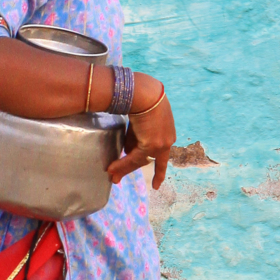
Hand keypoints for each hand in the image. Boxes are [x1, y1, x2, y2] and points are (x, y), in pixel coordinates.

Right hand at [108, 74, 175, 188]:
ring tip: (111, 174)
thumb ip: (135, 139)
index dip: (158, 170)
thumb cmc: (142, 102)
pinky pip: (134, 158)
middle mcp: (167, 140)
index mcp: (167, 133)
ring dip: (124, 168)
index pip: (160, 154)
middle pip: (148, 159)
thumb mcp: (140, 123)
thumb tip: (127, 153)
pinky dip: (122, 164)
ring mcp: (161, 144)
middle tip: (117, 177)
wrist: (145, 94)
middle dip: (131, 168)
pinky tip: (112, 169)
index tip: (157, 185)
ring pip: (140, 161)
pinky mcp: (152, 145)